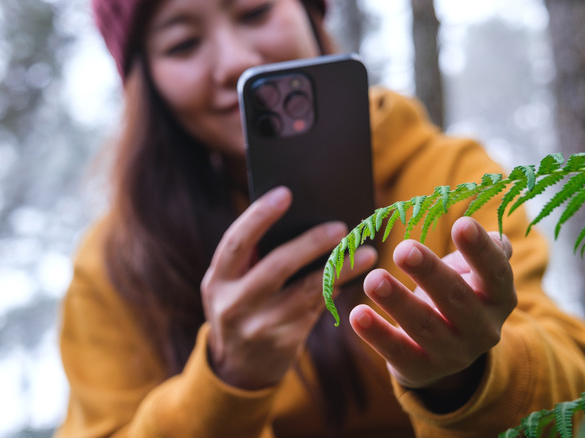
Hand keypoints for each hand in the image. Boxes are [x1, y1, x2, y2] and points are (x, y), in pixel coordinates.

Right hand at [201, 186, 376, 389]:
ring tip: (366, 253)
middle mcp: (234, 304)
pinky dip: (336, 289)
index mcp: (218, 279)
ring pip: (307, 291)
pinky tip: (354, 275)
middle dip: (311, 243)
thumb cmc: (242, 307)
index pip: (236, 242)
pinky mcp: (285, 342)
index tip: (286, 193)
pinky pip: (317, 309)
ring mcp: (260, 326)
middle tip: (341, 227)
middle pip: (277, 266)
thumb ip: (255, 257)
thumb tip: (305, 220)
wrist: (237, 368)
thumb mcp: (234, 284)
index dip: (259, 216)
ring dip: (341, 269)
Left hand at [349, 217, 515, 394]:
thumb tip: (493, 236)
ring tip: (373, 279)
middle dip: (430, 273)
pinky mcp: (421, 369)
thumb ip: (489, 251)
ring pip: (424, 326)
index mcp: (500, 299)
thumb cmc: (460, 293)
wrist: (447, 351)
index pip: (495, 273)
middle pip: (457, 299)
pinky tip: (357, 314)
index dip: (480, 250)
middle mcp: (483, 330)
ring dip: (397, 302)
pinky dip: (376, 333)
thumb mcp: (477, 274)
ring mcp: (453, 354)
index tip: (461, 223)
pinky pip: (397, 350)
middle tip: (403, 250)